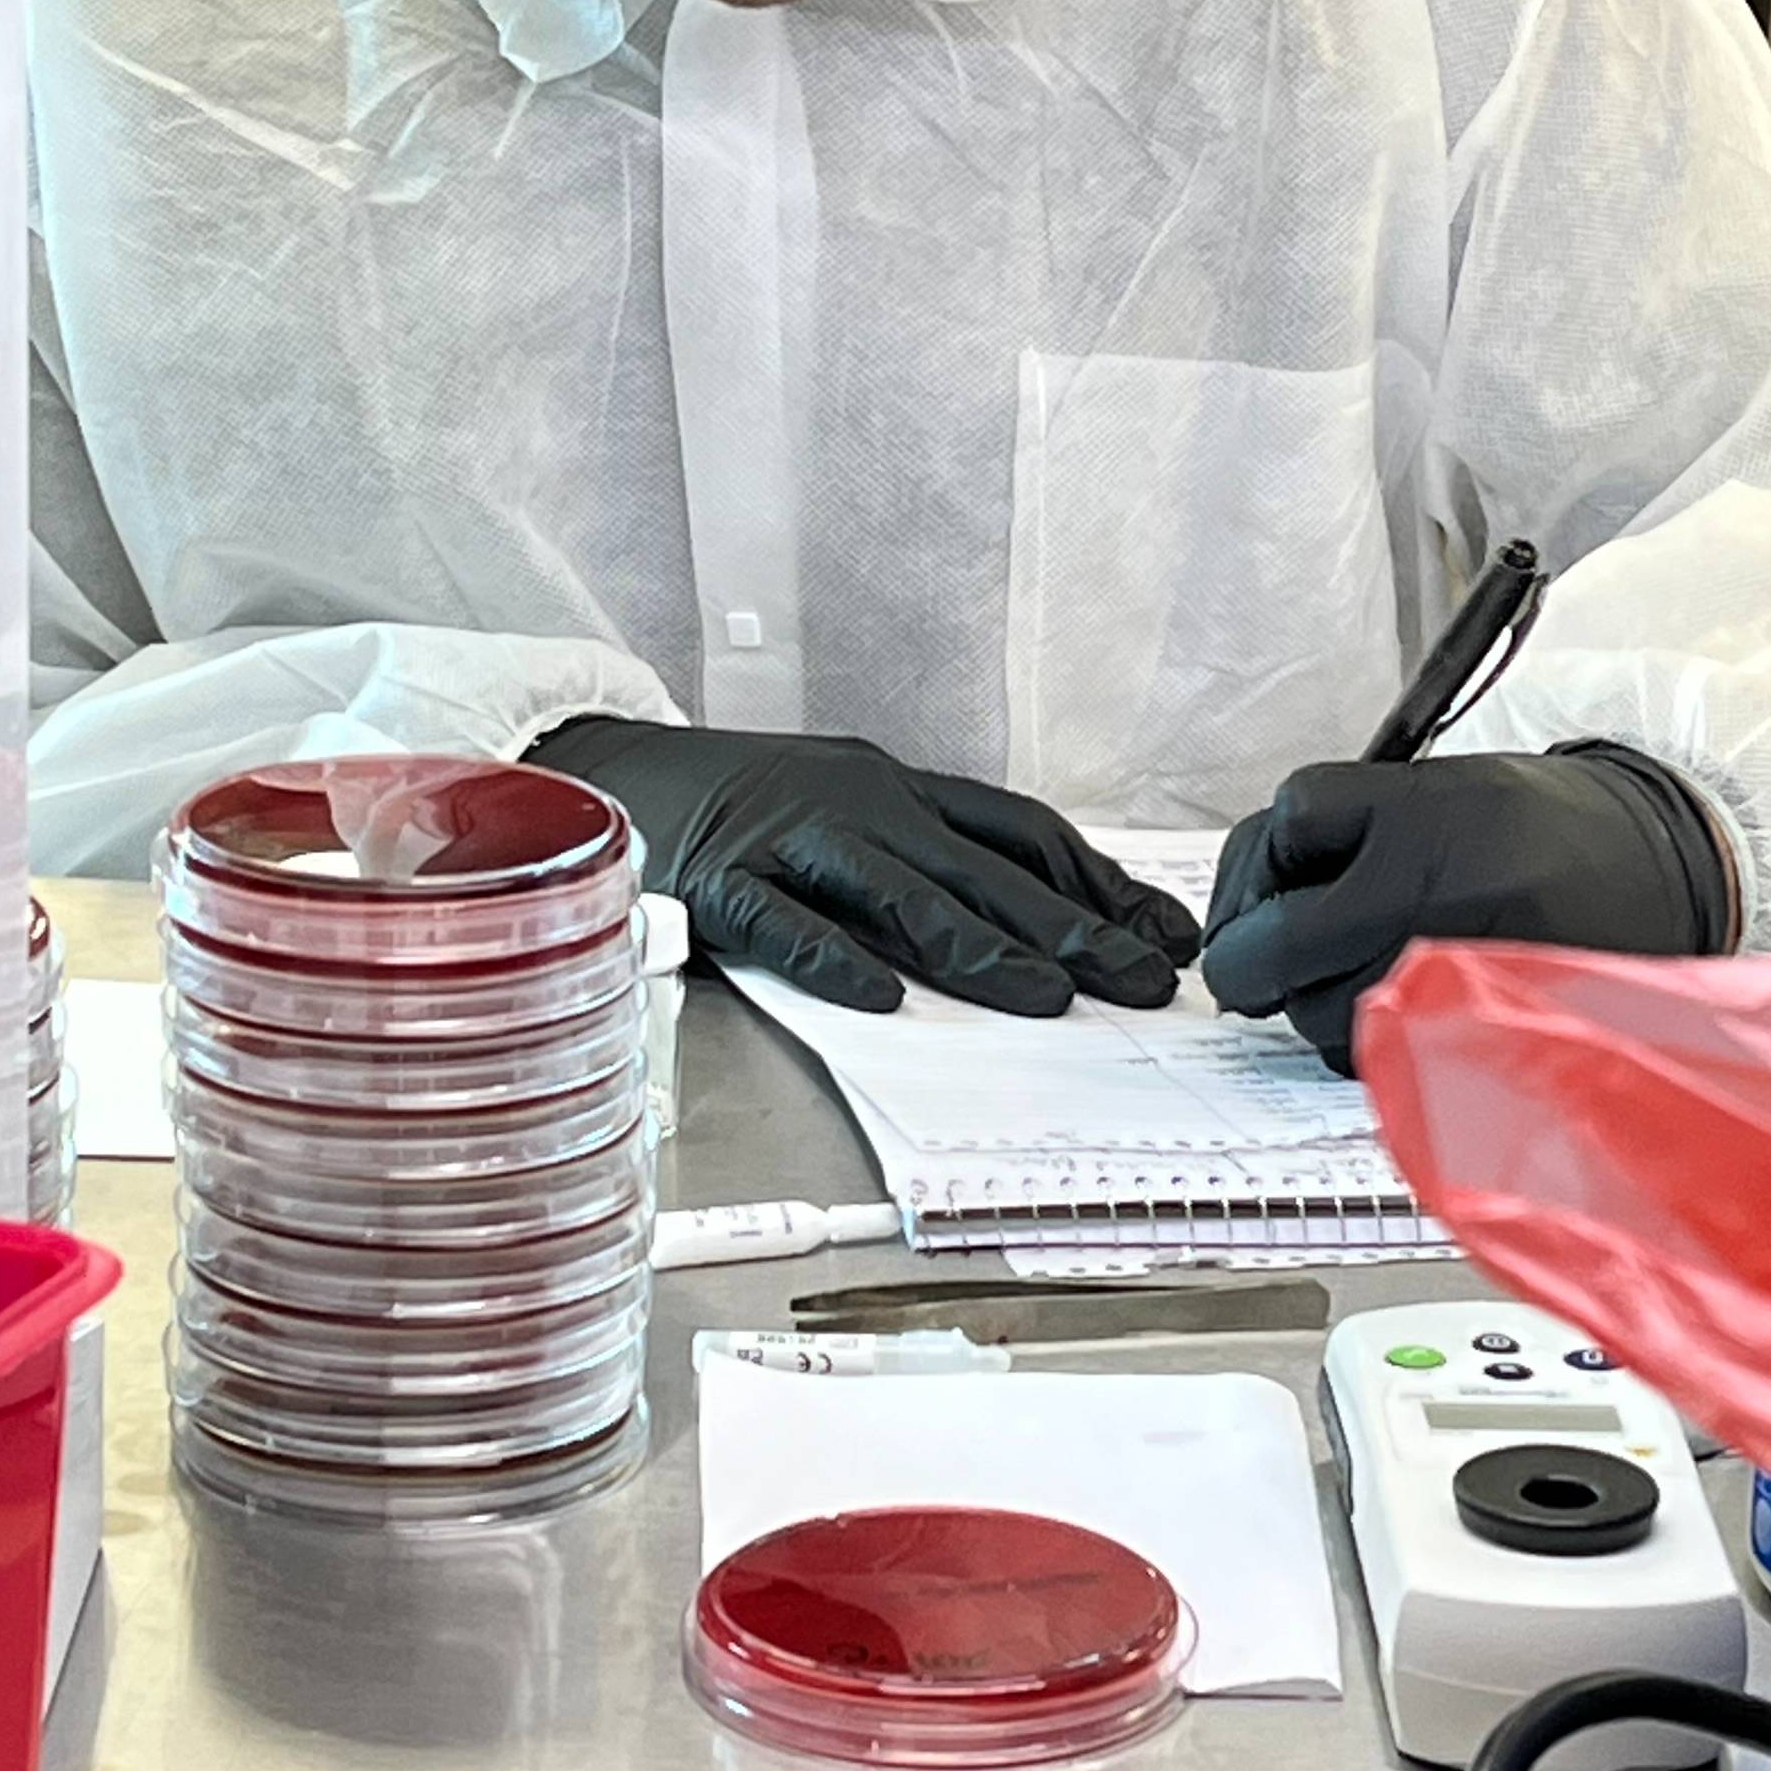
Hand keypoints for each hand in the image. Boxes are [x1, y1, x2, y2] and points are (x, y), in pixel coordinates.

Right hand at [529, 718, 1198, 1016]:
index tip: (1165, 935)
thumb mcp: (850, 815)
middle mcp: (857, 805)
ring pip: (901, 894)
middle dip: (1072, 929)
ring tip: (1046, 998)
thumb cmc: (740, 807)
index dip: (1099, 883)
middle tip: (1140, 982)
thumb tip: (1044, 934)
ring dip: (980, 948)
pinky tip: (879, 999)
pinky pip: (783, 924)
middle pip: (982, 871)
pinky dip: (832, 958)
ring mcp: (788, 840)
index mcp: (897, 790)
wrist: (606, 771)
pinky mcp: (720, 881)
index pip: (1022, 833)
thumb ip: (932, 865)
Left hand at [1202, 744, 1733, 1070]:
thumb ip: (1335, 835)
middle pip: (1270, 946)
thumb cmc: (1528, 831)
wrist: (1655, 872)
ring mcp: (1446, 975)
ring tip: (1371, 957)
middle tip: (1277, 941)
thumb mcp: (1435, 788)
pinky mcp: (1464, 1038)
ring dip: (1311, 997)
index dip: (1271, 849)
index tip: (1292, 857)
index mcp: (1422, 813)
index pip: (1287, 821)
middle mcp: (1431, 894)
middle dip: (1257, 950)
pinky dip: (1360, 1037)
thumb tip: (1242, 918)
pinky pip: (1363, 1057)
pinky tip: (1401, 998)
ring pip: (1308, 1014)